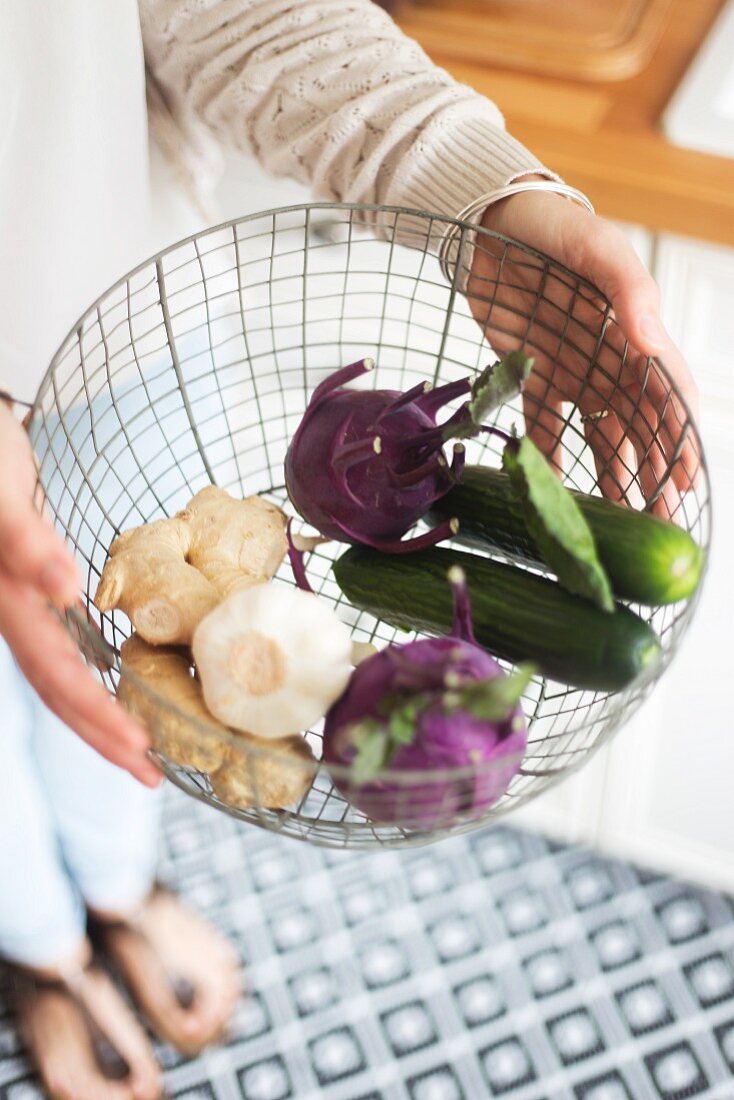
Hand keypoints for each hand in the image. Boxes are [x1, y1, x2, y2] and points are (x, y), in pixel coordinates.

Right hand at [0, 402, 159, 785]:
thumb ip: (24, 542)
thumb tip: (64, 590)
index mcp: (10, 602)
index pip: (58, 677)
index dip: (97, 717)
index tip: (139, 751)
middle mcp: (16, 610)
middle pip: (60, 689)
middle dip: (104, 735)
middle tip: (151, 774)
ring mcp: (22, 600)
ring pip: (61, 671)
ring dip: (99, 711)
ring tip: (139, 742)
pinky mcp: (33, 581)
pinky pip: (63, 640)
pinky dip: (91, 669)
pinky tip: (115, 678)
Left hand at [467, 179, 699, 515]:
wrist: (487, 223)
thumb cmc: (551, 228)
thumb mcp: (596, 248)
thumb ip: (629, 290)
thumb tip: (651, 341)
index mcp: (636, 333)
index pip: (669, 395)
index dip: (680, 439)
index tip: (687, 481)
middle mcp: (610, 360)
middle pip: (638, 428)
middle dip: (650, 473)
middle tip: (655, 519)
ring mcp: (574, 371)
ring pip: (598, 436)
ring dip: (610, 475)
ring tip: (615, 518)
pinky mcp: (534, 377)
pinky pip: (545, 426)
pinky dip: (551, 458)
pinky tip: (555, 492)